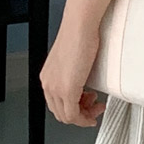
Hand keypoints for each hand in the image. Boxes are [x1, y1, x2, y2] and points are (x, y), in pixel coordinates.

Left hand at [40, 13, 102, 127]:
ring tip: (96, 105)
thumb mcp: (73, 60)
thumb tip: (84, 83)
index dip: (73, 107)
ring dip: (84, 116)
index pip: (56, 104)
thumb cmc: (79, 34)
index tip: (86, 103)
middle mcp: (48, 84)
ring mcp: (56, 88)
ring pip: (67, 117)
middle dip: (80, 113)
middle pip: (61, 113)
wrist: (80, 25)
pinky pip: (74, 116)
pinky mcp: (67, 90)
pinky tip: (94, 110)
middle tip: (93, 105)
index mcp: (48, 77)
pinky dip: (85, 118)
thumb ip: (74, 75)